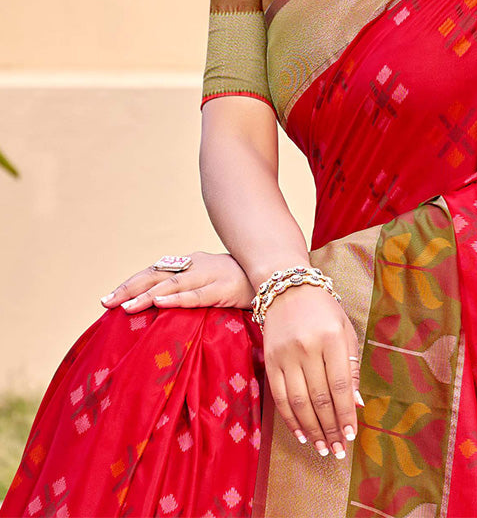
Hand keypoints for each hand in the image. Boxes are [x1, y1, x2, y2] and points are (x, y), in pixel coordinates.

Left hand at [99, 251, 255, 312]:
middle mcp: (196, 265)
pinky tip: (160, 302)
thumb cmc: (242, 282)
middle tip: (106, 302)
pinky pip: (196, 294)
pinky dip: (177, 298)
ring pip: (172, 284)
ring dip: (147, 295)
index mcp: (191, 263)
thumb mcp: (211, 282)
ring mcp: (210, 275)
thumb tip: (162, 306)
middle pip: (156, 275)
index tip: (108, 298)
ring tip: (126, 307)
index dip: (131, 283)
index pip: (154, 272)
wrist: (276, 274)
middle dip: (130, 289)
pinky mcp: (223, 288)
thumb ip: (190, 289)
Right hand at [261, 283, 361, 461]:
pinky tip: (302, 433)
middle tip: (338, 450)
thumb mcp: (346, 330)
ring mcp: (286, 355)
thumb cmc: (324, 309)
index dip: (346, 415)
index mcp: (332, 338)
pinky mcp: (270, 360)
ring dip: (312, 429)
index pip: (340, 386)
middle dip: (331, 429)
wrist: (287, 287)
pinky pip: (280, 397)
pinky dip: (291, 419)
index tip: (351, 436)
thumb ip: (351, 366)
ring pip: (299, 402)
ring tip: (322, 447)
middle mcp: (308, 347)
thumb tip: (356, 404)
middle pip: (320, 398)